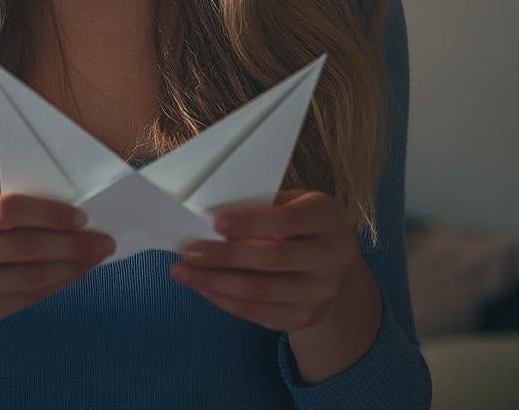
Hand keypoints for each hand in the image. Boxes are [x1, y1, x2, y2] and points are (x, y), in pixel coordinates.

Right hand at [0, 193, 114, 339]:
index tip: (81, 217)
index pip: (9, 209)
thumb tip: (68, 215)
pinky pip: (25, 299)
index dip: (49, 213)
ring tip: (94, 258)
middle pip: (24, 245)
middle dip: (70, 243)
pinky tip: (73, 276)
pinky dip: (56, 285)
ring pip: (29, 276)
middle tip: (102, 240)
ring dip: (70, 266)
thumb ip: (5, 216)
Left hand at [169, 189, 381, 381]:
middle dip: (225, 257)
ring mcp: (322, 292)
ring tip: (185, 273)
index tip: (216, 222)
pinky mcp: (307, 316)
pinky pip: (261, 313)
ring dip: (217, 283)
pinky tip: (205, 288)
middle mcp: (333, 256)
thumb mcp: (290, 201)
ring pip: (263, 292)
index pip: (288, 220)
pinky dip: (227, 302)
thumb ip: (261, 205)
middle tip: (189, 252)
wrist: (330, 259)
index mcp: (327, 217)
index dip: (251, 222)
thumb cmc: (298, 220)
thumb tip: (209, 214)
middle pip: (274, 260)